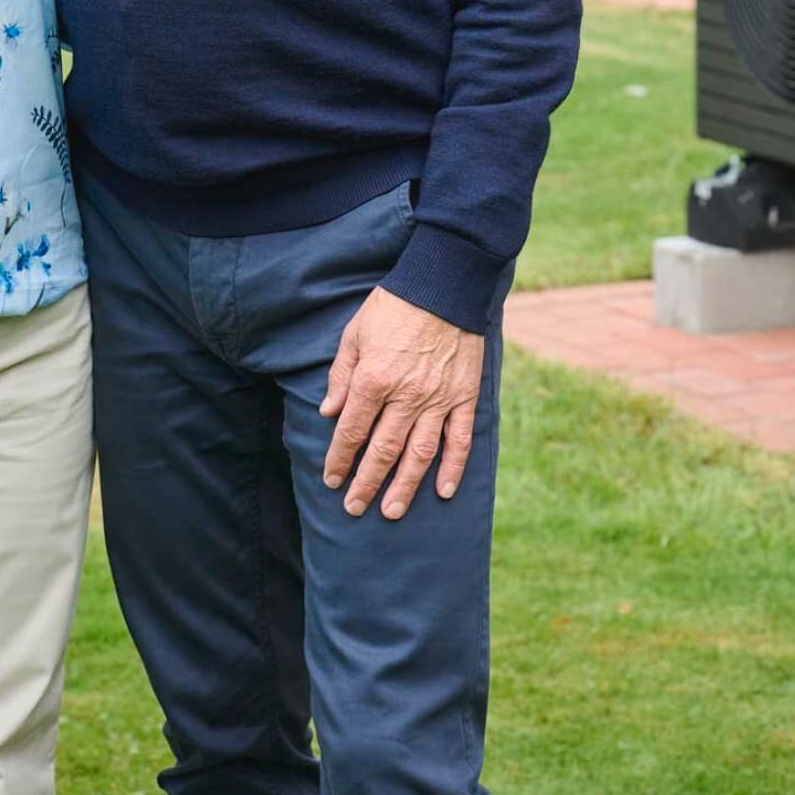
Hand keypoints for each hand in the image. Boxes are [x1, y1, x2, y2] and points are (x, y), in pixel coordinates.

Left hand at [320, 286, 484, 520]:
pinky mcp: (464, 396)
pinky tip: (443, 491)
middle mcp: (406, 395)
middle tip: (355, 509)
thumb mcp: (355, 333)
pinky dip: (453, 468)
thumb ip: (342, 375)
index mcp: (374, 379)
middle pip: (383, 451)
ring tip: (392, 511)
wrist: (444, 283)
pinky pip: (460, 439)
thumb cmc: (394, 305)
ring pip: (420, 454)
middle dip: (367, 483)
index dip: (340, 458)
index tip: (332, 479)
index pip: (352, 431)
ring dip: (405, 486)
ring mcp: (439, 399)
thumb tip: (329, 413)